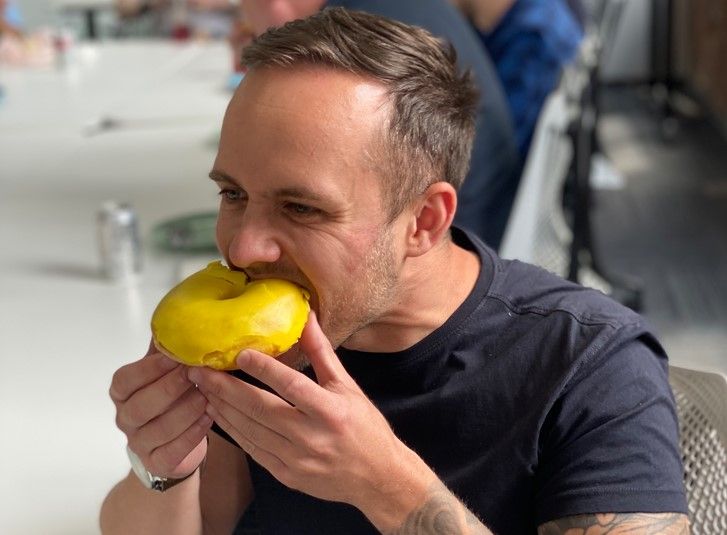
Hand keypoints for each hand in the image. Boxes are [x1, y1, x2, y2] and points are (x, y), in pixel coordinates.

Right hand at [109, 342, 211, 478]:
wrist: (177, 443)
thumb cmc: (173, 398)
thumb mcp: (166, 371)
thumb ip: (166, 348)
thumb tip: (177, 315)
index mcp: (123, 392)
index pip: (125, 380)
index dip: (149, 369)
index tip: (174, 357)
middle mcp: (125, 417)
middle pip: (139, 406)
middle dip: (170, 388)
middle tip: (196, 375)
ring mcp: (138, 442)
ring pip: (158, 429)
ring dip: (185, 411)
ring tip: (207, 397)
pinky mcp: (157, 462)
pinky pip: (172, 451)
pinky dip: (192, 435)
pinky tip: (209, 419)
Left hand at [188, 312, 433, 511]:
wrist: (378, 478)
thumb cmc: (365, 428)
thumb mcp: (347, 387)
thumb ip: (322, 353)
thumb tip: (307, 317)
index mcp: (331, 411)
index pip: (291, 386)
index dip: (264, 369)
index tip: (240, 353)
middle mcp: (312, 437)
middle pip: (261, 409)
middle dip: (226, 389)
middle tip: (200, 371)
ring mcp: (297, 460)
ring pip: (251, 431)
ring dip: (224, 409)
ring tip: (203, 389)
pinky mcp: (287, 475)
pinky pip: (253, 451)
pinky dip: (233, 432)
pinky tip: (219, 414)